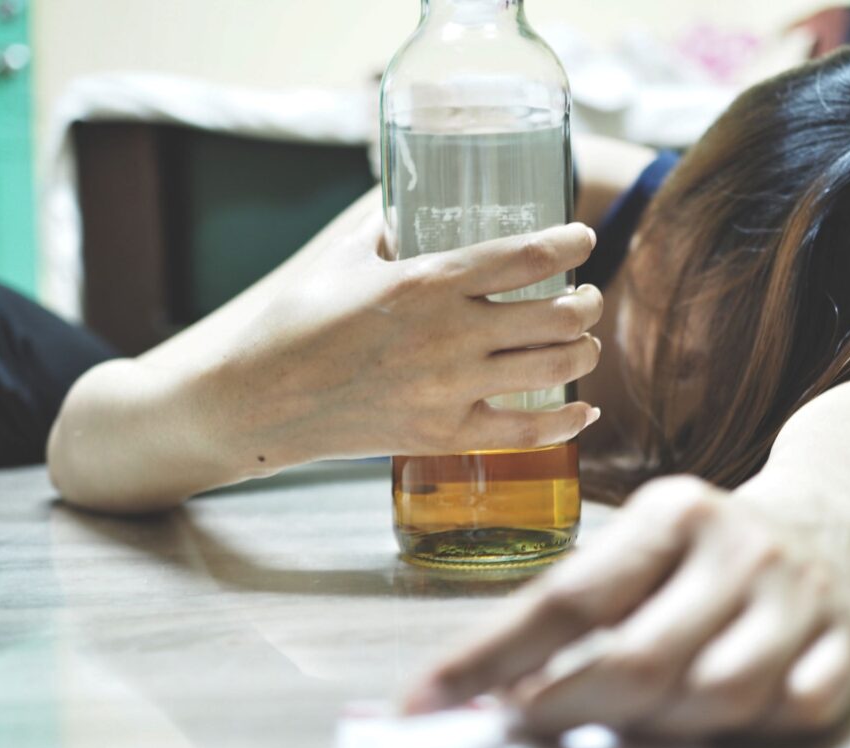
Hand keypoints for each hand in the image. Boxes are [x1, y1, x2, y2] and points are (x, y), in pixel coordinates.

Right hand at [204, 216, 602, 471]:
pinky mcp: (444, 435)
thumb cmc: (297, 321)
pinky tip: (584, 411)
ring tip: (584, 341)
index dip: (571, 243)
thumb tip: (408, 211)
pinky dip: (568, 422)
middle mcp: (450, 334)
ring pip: (557, 368)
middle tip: (586, 296)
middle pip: (560, 315)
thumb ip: (386, 230)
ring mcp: (451, 389)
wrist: (260, 399)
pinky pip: (529, 432)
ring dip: (585, 350)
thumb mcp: (343, 259)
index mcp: (427, 281)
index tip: (585, 239)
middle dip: (588, 302)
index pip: (525, 255)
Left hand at [405, 476, 849, 739]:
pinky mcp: (846, 650)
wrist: (821, 517)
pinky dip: (731, 735)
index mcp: (673, 512)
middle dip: (563, 708)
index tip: (428, 700)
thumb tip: (496, 686)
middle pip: (639, 658)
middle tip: (517, 724)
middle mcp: (740, 551)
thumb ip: (582, 600)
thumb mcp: (640, 539)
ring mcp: (800, 602)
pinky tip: (696, 723)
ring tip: (610, 721)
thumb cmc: (701, 541)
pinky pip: (785, 716)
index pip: (569, 597)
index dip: (493, 657)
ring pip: (712, 698)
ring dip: (646, 728)